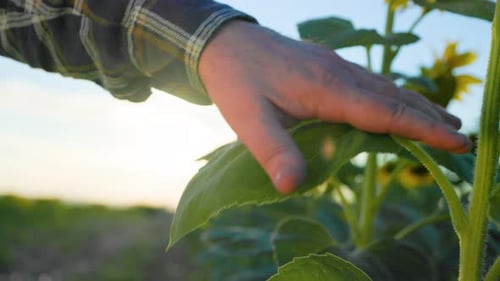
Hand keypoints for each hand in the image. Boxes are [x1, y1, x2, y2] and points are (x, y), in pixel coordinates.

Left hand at [199, 21, 470, 193]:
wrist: (224, 43)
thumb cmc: (235, 82)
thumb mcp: (247, 120)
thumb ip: (273, 151)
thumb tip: (292, 187)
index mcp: (325, 89)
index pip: (384, 112)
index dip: (421, 129)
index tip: (455, 142)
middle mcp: (338, 73)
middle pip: (393, 96)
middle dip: (428, 117)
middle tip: (461, 136)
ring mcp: (334, 65)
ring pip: (384, 86)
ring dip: (414, 104)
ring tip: (441, 120)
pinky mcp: (327, 64)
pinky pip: (369, 80)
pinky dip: (391, 95)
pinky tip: (394, 101)